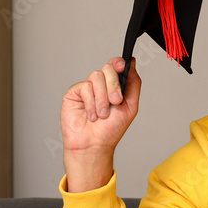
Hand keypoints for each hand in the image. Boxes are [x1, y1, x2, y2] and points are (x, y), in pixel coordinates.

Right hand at [60, 57, 140, 191]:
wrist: (94, 144)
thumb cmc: (111, 129)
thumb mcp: (130, 106)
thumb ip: (133, 83)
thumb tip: (131, 63)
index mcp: (115, 86)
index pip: (117, 66)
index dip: (119, 62)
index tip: (122, 67)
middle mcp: (101, 85)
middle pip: (108, 68)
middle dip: (114, 85)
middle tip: (116, 102)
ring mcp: (88, 88)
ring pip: (97, 76)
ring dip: (102, 98)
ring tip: (102, 114)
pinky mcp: (75, 93)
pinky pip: (85, 86)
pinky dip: (91, 102)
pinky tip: (91, 115)